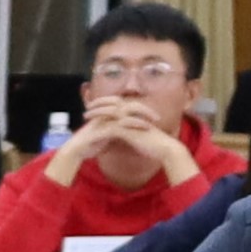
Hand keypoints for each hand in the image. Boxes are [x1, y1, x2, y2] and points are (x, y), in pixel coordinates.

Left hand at [80, 96, 198, 191]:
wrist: (165, 149)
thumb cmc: (153, 143)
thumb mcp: (140, 133)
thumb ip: (131, 128)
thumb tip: (124, 130)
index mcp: (135, 112)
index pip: (117, 102)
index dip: (105, 102)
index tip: (94, 105)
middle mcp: (132, 114)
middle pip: (111, 104)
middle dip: (98, 104)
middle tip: (87, 108)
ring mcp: (130, 121)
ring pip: (109, 113)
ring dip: (96, 114)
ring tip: (85, 116)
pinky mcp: (129, 131)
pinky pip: (111, 128)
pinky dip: (100, 130)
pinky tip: (92, 133)